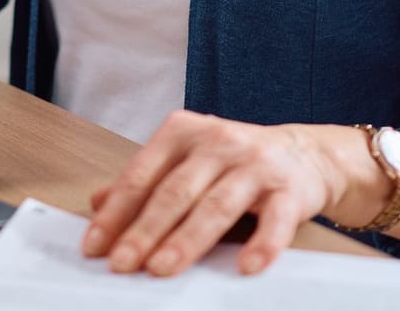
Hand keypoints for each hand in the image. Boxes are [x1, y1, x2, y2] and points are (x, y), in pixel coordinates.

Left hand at [82, 111, 357, 277]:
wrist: (304, 152)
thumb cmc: (235, 160)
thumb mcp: (186, 161)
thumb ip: (146, 181)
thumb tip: (97, 202)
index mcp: (183, 132)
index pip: (141, 175)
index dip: (116, 212)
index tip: (95, 245)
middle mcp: (217, 142)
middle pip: (175, 192)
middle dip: (145, 231)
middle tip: (122, 263)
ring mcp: (255, 163)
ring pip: (216, 205)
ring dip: (187, 240)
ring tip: (162, 268)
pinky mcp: (289, 188)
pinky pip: (274, 220)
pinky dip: (262, 244)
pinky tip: (246, 266)